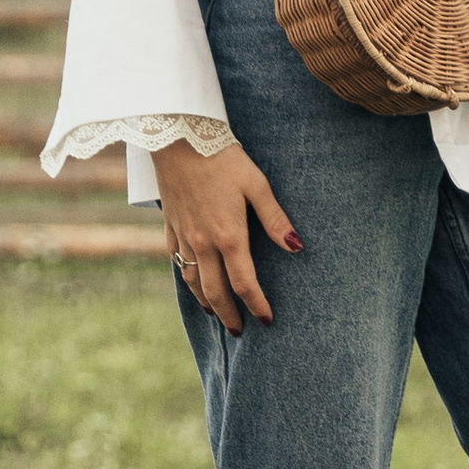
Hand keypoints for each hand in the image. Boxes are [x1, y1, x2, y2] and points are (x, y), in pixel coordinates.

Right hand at [153, 136, 299, 336]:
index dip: (257, 305)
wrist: (177, 137)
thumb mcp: (257, 184)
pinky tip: (193, 283)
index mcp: (228, 236)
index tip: (266, 321)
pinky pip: (177, 262)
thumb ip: (275, 220)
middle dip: (229, 315)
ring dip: (206, 303)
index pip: (245, 284)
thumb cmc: (222, 158)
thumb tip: (297, 247)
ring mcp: (184, 236)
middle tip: (239, 331)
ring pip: (193, 282)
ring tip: (216, 315)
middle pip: (216, 292)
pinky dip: (186, 279)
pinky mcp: (170, 225)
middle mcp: (203, 243)